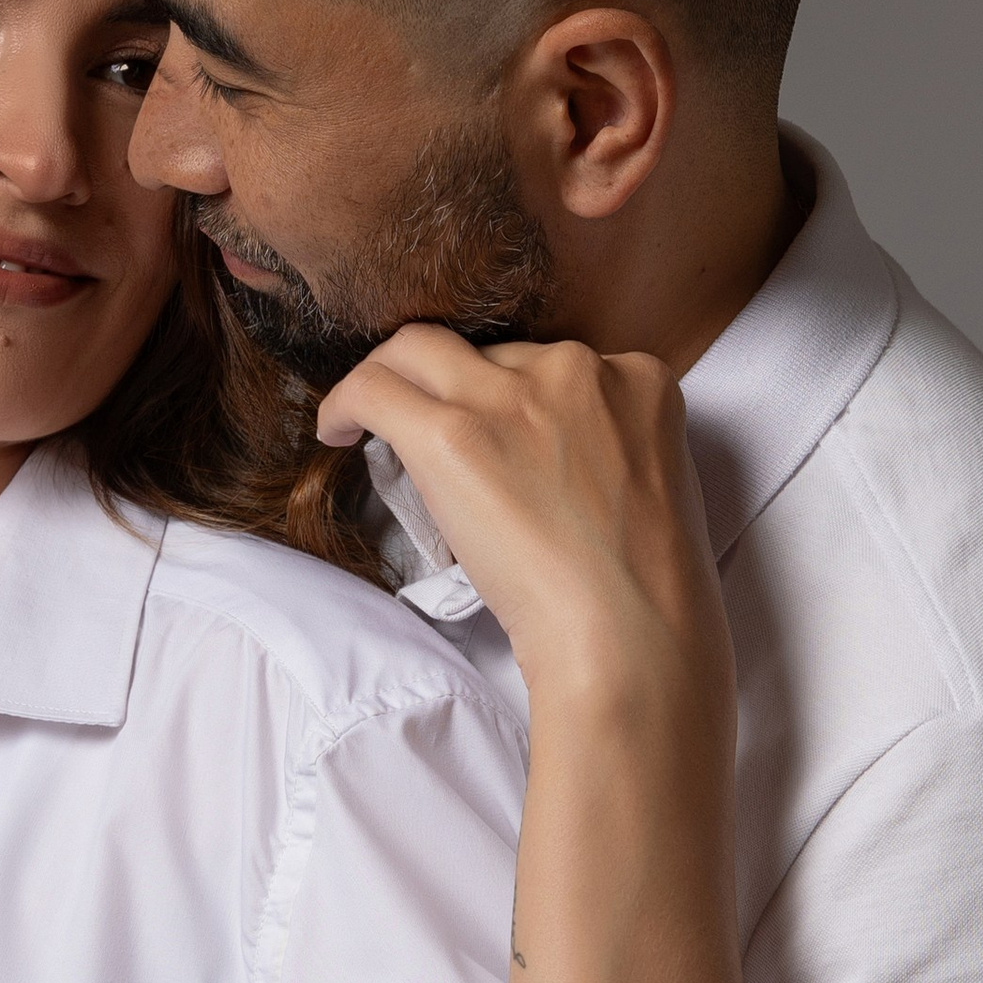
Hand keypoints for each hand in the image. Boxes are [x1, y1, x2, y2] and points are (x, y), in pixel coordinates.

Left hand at [319, 324, 729, 731]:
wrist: (630, 632)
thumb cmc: (642, 592)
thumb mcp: (647, 486)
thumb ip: (600, 448)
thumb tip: (529, 456)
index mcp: (638, 380)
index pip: (550, 363)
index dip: (509, 397)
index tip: (490, 434)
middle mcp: (577, 369)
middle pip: (487, 353)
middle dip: (452, 386)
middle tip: (425, 430)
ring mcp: (512, 397)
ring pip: (420, 349)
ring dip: (389, 380)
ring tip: (366, 422)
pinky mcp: (454, 434)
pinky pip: (375, 388)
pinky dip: (344, 401)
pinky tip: (336, 430)